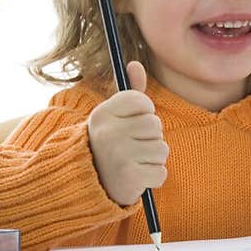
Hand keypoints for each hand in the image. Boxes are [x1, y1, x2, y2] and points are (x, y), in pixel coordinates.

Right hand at [87, 61, 168, 204]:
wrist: (89, 186)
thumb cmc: (109, 146)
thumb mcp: (114, 118)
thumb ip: (130, 94)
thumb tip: (137, 64)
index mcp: (103, 113)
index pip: (142, 101)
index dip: (144, 113)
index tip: (132, 124)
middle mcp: (108, 132)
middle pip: (155, 125)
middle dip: (150, 138)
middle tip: (131, 148)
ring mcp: (119, 154)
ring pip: (162, 149)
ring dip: (153, 159)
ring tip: (133, 162)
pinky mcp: (130, 177)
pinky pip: (161, 172)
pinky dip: (153, 177)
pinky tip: (136, 177)